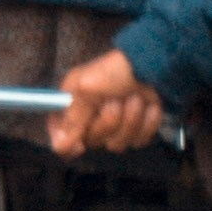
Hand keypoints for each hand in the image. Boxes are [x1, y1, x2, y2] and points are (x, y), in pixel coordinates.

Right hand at [49, 49, 165, 155]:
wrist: (152, 64)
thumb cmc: (115, 70)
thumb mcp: (86, 88)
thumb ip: (72, 119)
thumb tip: (59, 146)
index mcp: (74, 104)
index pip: (60, 134)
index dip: (67, 143)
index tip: (79, 146)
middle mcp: (92, 117)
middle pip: (92, 141)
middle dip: (109, 122)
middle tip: (115, 101)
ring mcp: (116, 125)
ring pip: (117, 144)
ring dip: (131, 120)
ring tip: (136, 98)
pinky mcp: (139, 129)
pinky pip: (140, 141)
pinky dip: (147, 123)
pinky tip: (149, 106)